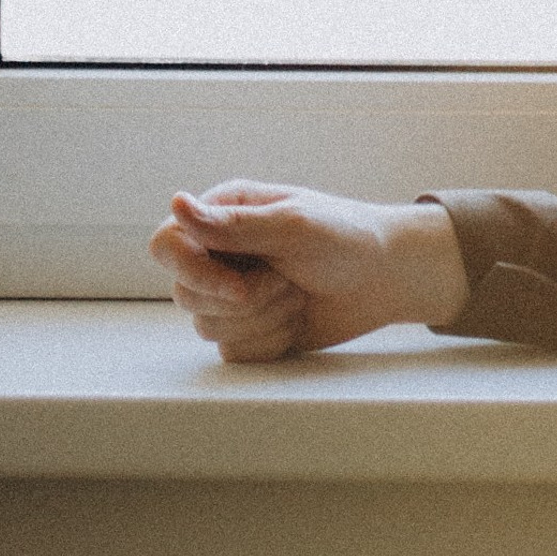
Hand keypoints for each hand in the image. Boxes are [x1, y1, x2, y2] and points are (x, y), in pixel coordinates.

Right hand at [149, 180, 471, 361]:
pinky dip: (269, 343)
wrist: (389, 277)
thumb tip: (175, 203)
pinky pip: (234, 352)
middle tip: (288, 284)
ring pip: (207, 327)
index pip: (167, 244)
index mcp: (222, 215)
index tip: (240, 288)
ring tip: (296, 297)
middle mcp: (218, 254)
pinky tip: (296, 321)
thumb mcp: (292, 225)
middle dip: (242, 301)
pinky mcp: (251, 329)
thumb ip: (233, 225)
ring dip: (260, 320)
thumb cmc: (345, 237)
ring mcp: (232, 294)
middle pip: (185, 293)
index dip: (193, 272)